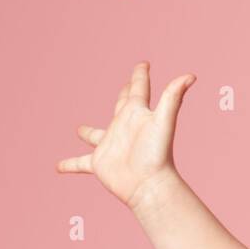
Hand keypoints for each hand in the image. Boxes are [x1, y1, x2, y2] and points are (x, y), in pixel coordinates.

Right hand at [55, 61, 196, 210]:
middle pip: (121, 106)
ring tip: (79, 129)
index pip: (139, 89)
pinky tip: (58, 167)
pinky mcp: (99, 163)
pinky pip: (79, 163)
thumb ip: (173, 96)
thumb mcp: (164, 120)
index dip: (140, 76)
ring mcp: (110, 145)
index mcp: (137, 114)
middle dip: (122, 95)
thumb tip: (191, 75)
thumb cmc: (158, 153)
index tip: (143, 64)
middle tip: (124, 85)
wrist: (148, 185)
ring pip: (95, 136)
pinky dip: (69, 164)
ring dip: (87, 132)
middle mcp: (124, 127)